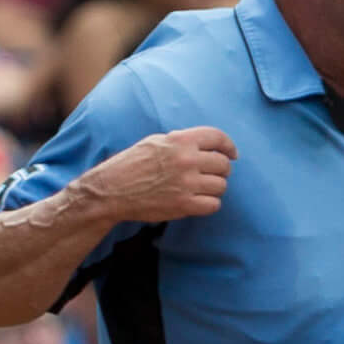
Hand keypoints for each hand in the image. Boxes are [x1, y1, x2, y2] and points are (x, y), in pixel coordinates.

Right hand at [78, 126, 235, 224]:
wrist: (111, 190)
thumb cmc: (131, 164)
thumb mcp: (155, 142)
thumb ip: (181, 142)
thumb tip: (205, 146)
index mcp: (179, 141)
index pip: (217, 138)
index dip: (229, 146)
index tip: (232, 154)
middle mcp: (186, 160)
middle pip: (223, 165)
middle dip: (221, 170)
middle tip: (212, 175)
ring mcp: (187, 183)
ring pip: (221, 186)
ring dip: (215, 188)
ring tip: (201, 188)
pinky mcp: (184, 204)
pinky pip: (214, 205)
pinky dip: (209, 204)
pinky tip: (198, 201)